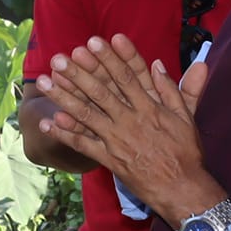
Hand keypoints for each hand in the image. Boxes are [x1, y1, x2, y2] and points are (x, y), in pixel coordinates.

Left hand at [33, 34, 219, 222]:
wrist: (182, 189)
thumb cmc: (186, 152)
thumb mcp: (186, 117)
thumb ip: (172, 90)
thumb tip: (158, 63)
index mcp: (149, 108)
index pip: (126, 77)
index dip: (109, 58)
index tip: (94, 41)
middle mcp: (130, 120)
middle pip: (100, 92)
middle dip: (78, 73)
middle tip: (58, 58)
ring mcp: (117, 140)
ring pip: (86, 115)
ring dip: (63, 98)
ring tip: (45, 82)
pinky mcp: (110, 159)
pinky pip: (83, 145)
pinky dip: (65, 134)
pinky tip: (47, 123)